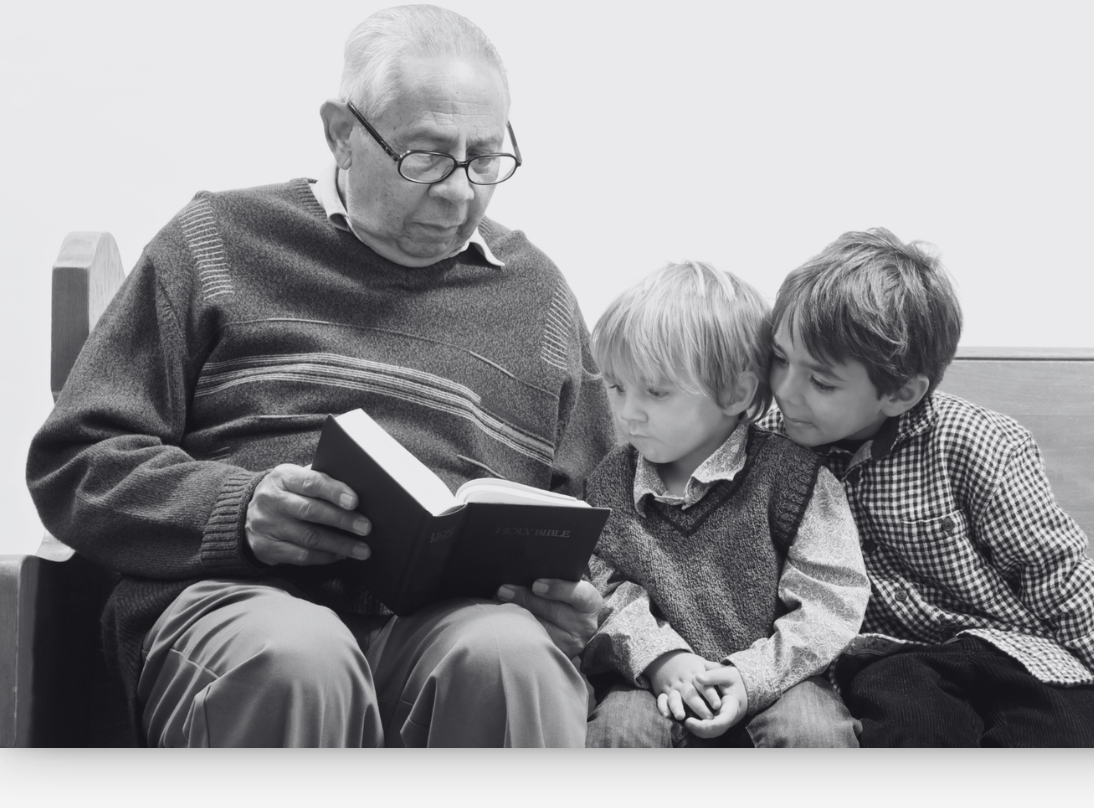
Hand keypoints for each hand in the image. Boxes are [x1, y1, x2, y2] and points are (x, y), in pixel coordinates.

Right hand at [245, 463, 372, 565]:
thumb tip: (358, 488)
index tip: (355, 501)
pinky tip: (341, 555)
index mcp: (282, 477)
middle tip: (366, 527)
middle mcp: (272, 500)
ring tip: (362, 549)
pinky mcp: (267, 548)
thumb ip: (319, 480)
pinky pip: (301, 556)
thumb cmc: (285, 493)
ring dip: (339, 544)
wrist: (243, 513)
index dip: (334, 491)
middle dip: (342, 520)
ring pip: (309, 538)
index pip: (310, 482)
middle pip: (311, 511)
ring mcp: (267, 525)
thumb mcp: (295, 478)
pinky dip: (325, 557)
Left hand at [495, 578, 602, 657]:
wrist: (575, 625)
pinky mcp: (556, 655)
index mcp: (590, 603)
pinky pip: (535, 643)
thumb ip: (556, 576)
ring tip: (498, 604)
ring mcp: (571, 644)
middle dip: (526, 599)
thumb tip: (525, 569)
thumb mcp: (570, 586)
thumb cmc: (567, 598)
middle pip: (554, 611)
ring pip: (542, 629)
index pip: (579, 594)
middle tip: (503, 590)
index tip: (536, 584)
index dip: (558, 589)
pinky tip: (503, 621)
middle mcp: (584, 625)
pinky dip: (518, 631)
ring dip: (517, 615)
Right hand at [646, 651, 721, 721]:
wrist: (664, 656)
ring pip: (674, 698)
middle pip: (691, 695)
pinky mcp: (662, 691)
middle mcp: (683, 682)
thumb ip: (714, 670)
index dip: (711, 695)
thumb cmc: (687, 663)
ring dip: (677, 707)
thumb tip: (732, 670)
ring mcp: (672, 687)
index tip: (718, 705)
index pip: (704, 685)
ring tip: (682, 716)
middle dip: (699, 707)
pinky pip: (661, 700)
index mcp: (695, 674)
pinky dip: (662, 707)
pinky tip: (667, 715)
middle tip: (708, 718)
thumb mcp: (701, 662)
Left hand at [682, 663, 748, 738]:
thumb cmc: (735, 679)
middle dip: (701, 729)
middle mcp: (730, 717)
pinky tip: (690, 723)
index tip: (690, 720)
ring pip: (714, 733)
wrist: (745, 686)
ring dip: (700, 731)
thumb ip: (712, 676)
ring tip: (686, 723)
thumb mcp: (726, 674)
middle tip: (686, 722)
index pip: (723, 720)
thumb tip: (697, 677)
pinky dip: (701, 729)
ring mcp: (726, 721)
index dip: (708, 724)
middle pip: (717, 730)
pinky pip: (711, 730)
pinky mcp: (721, 721)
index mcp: (733, 706)